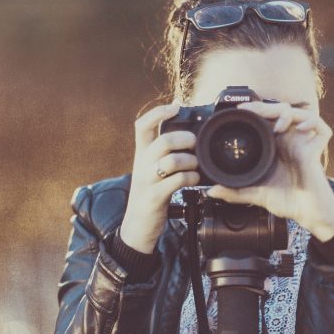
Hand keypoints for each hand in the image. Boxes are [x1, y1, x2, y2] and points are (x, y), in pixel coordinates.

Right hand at [118, 104, 200, 252]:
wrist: (137, 226)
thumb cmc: (151, 194)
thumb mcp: (152, 170)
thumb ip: (165, 154)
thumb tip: (190, 136)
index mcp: (141, 154)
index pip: (142, 125)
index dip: (158, 112)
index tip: (176, 107)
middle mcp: (141, 164)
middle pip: (163, 141)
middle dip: (185, 139)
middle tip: (195, 144)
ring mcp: (146, 181)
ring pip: (171, 161)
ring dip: (190, 161)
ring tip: (196, 166)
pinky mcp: (154, 197)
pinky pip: (176, 182)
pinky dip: (190, 179)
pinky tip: (194, 181)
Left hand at [205, 101, 333, 241]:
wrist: (307, 214)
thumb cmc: (287, 202)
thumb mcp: (256, 194)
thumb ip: (234, 192)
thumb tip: (211, 191)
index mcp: (276, 146)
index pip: (267, 120)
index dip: (256, 110)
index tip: (240, 110)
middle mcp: (290, 141)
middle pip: (281, 111)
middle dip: (267, 107)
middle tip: (252, 110)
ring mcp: (304, 144)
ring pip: (300, 114)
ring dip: (287, 113)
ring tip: (278, 126)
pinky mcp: (317, 149)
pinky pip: (321, 128)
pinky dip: (312, 122)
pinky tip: (300, 128)